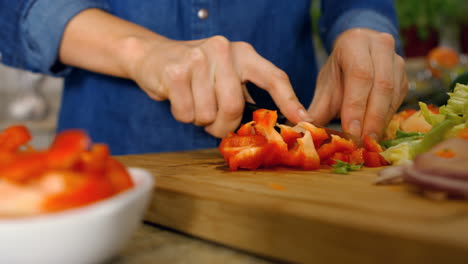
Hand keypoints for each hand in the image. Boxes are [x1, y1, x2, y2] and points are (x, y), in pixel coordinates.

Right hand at [127, 35, 308, 137]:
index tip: (303, 120)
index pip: (274, 77)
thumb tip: (267, 127)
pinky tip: (178, 99)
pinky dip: (183, 116)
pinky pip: (187, 114)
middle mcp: (223, 50)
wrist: (153, 56)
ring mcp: (198, 58)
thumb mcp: (225, 75)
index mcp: (243, 53)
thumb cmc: (196, 73)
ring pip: (209, 114)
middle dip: (223, 124)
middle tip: (214, 123)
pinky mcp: (176, 71)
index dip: (290, 101)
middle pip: (234, 107)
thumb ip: (244, 94)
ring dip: (201, 120)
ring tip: (195, 103)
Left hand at [308, 28, 407, 139]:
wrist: (357, 53)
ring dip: (382, 120)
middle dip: (372, 118)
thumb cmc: (338, 72)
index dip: (356, 106)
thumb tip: (303, 134)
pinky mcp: (405, 76)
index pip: (359, 75)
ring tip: (369, 142)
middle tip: (362, 142)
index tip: (351, 132)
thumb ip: (315, 111)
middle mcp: (380, 46)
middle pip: (381, 85)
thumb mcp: (325, 87)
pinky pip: (399, 99)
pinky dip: (388, 118)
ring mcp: (397, 60)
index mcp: (355, 42)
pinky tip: (377, 132)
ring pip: (393, 93)